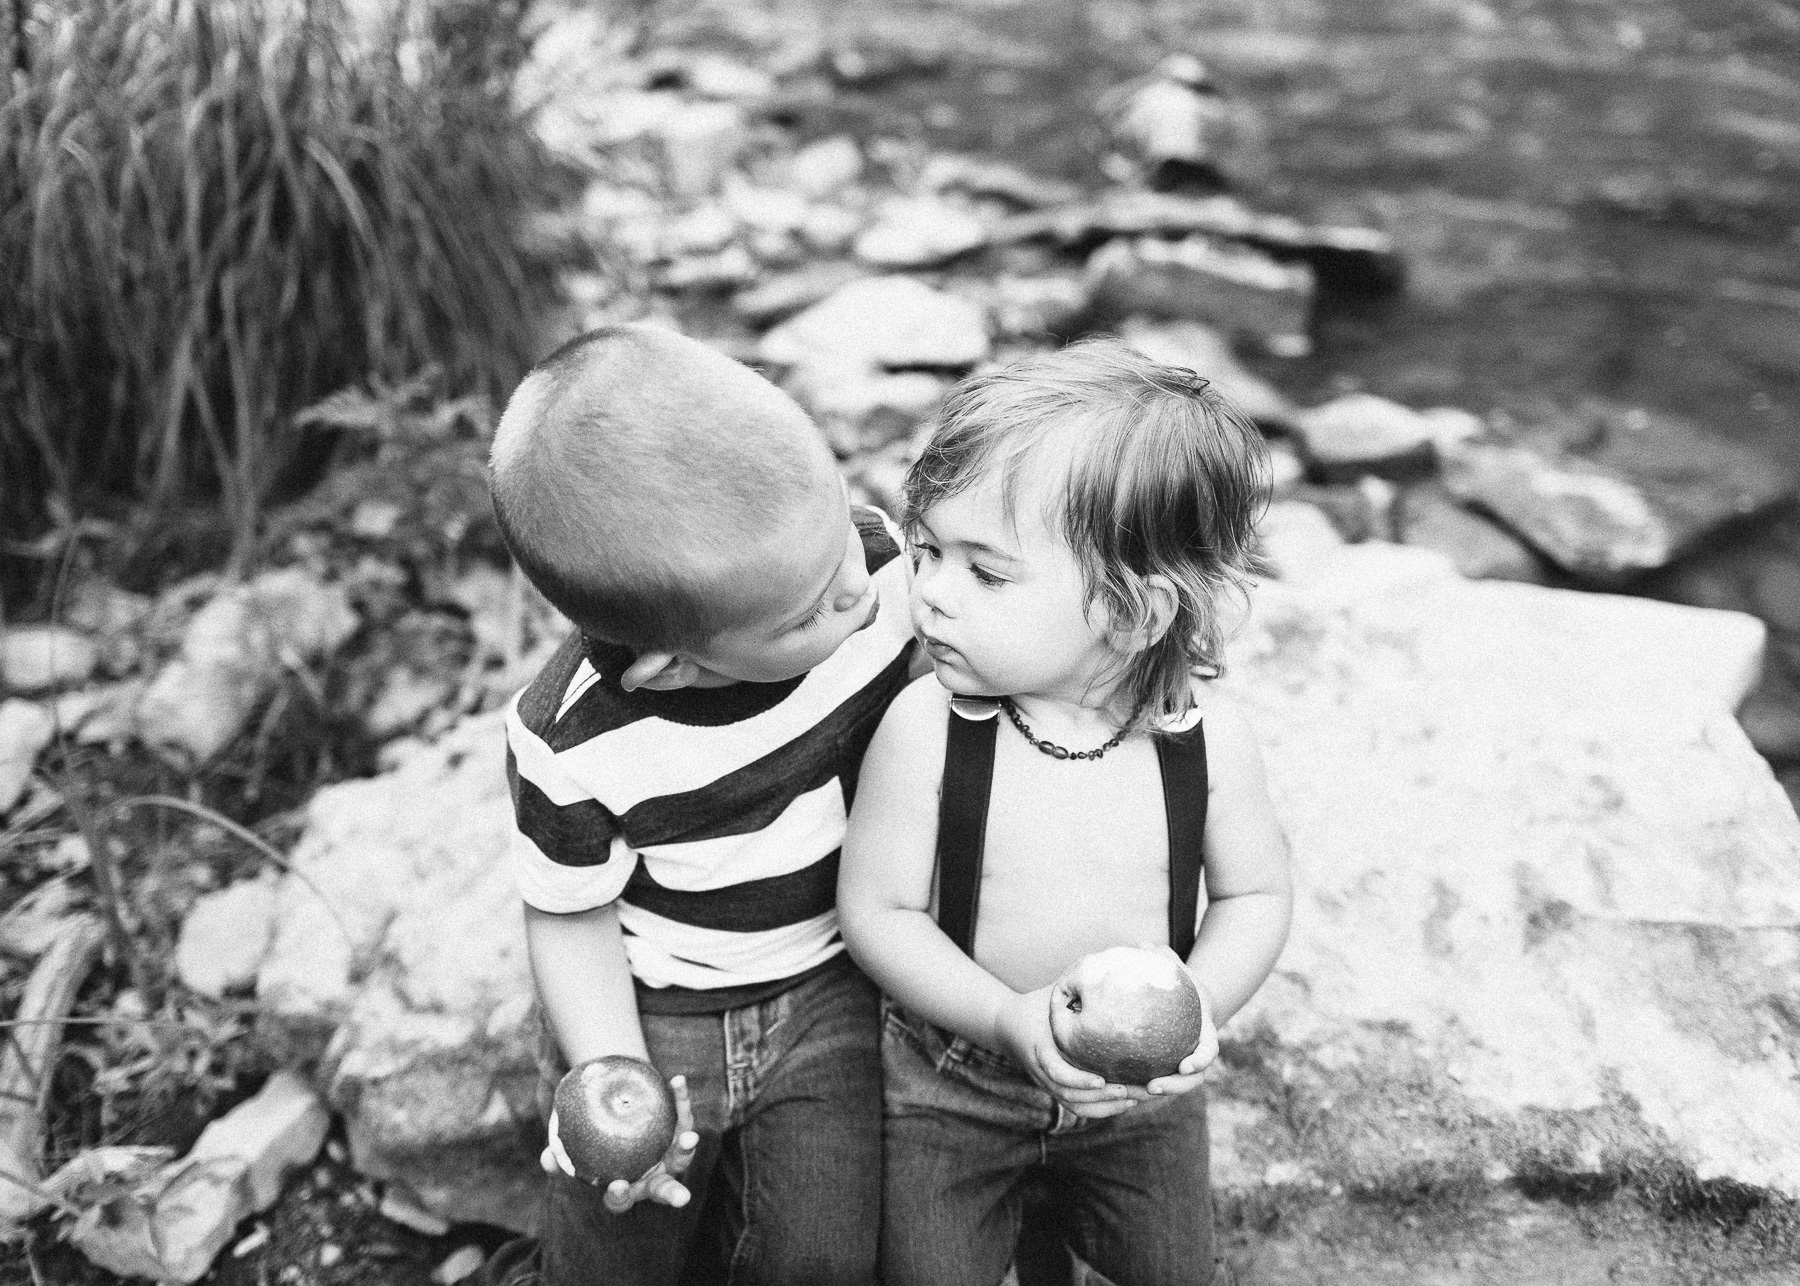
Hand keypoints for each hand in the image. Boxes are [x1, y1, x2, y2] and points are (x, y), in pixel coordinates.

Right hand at [540, 1074, 700, 1212]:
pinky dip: (681, 1099)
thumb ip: (559, 1156)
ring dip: (686, 1148)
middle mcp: (649, 1175)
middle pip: (662, 1188)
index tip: (618, 1186)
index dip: (620, 1196)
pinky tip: (677, 1081)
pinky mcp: (678, 1126)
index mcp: (624, 1187)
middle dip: (672, 1193)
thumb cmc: (587, 1135)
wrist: (611, 1106)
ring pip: (681, 1155)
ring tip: (689, 1137)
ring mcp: (666, 1153)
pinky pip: (681, 1114)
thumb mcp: (570, 1146)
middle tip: (682, 1197)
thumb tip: (547, 1159)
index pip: (621, 1199)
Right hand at [994, 987, 1146, 1118]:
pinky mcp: (1058, 1088)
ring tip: (1136, 1097)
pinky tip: (1127, 1101)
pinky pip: (1078, 1106)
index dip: (1079, 1080)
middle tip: (1134, 1090)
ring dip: (1107, 1106)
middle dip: (1103, 1098)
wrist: (1008, 1024)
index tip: (1102, 1079)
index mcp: (1040, 1047)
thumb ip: (1076, 986)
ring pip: (1076, 1106)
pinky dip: (1102, 1108)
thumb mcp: (1053, 993)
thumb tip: (1111, 967)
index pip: (1057, 1072)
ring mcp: (1049, 1083)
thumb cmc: (1037, 1005)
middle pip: (1071, 1096)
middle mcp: (1043, 1071)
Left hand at [1142, 946, 1218, 1098]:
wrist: (1187, 1005)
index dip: (1199, 1062)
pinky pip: (1153, 1082)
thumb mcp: (1176, 971)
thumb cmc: (1181, 986)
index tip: (1185, 1066)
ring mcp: (1181, 1066)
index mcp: (1205, 1035)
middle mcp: (1195, 1055)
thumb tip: (1143, 943)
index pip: (1208, 1052)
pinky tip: (1115, 1087)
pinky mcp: (1164, 1070)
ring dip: (1153, 1094)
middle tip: (1153, 1087)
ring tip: (1130, 1093)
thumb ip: (1164, 959)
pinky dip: (1139, 1088)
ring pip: (1172, 1087)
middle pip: (1191, 1080)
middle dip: (1175, 1087)